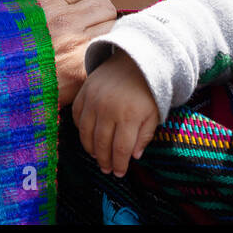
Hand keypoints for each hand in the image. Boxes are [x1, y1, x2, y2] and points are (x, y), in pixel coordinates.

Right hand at [27, 0, 117, 107]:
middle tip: (85, 31)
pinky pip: (109, 53)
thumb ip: (21, 2)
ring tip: (87, 48)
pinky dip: (103, 58)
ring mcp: (76, 45)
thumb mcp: (5, 16)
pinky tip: (90, 64)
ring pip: (113, 28)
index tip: (76, 9)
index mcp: (46, 2)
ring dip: (104, 36)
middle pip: (105, 5)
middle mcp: (65, 20)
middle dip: (98, 16)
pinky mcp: (83, 70)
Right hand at [71, 52, 158, 176]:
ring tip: (97, 156)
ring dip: (90, 149)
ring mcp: (94, 100)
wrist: (135, 59)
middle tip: (106, 169)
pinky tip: (88, 136)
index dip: (119, 164)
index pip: (120, 149)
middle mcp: (108, 109)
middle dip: (104, 160)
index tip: (119, 173)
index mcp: (129, 115)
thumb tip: (134, 156)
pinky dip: (81, 130)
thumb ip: (145, 136)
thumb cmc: (147, 89)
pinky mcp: (84, 92)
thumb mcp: (154, 113)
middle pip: (101, 144)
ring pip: (86, 133)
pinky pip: (78, 117)